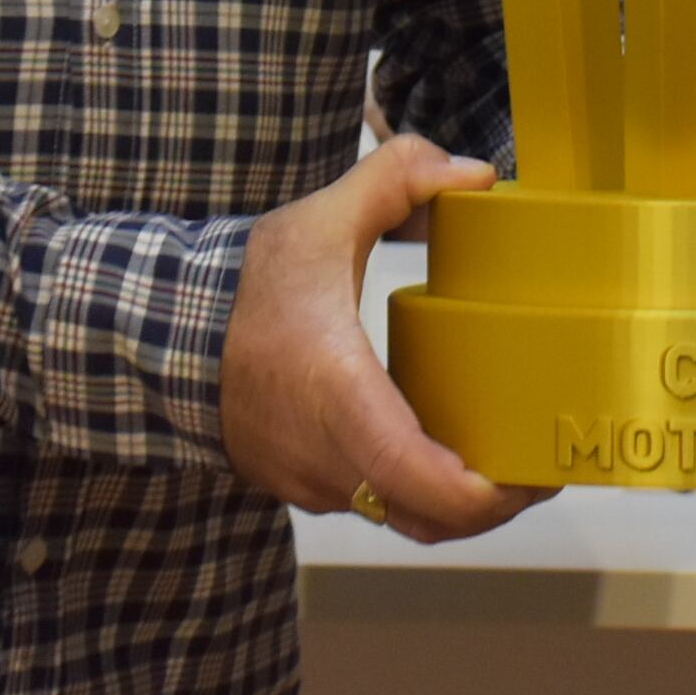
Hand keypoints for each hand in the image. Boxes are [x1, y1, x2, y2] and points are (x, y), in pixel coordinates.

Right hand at [220, 136, 546, 543]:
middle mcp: (327, 457)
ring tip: (502, 457)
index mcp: (340, 396)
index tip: (533, 475)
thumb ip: (398, 181)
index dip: (489, 496)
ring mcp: (311, 482)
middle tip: (539, 468)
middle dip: (495, 503)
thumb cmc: (239, 288)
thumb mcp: (319, 219)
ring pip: (402, 518)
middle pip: (430, 520)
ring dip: (454, 501)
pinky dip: (413, 490)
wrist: (156, 336)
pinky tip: (440, 448)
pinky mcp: (299, 485)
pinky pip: (371, 504)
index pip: (423, 482)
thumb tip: (475, 174)